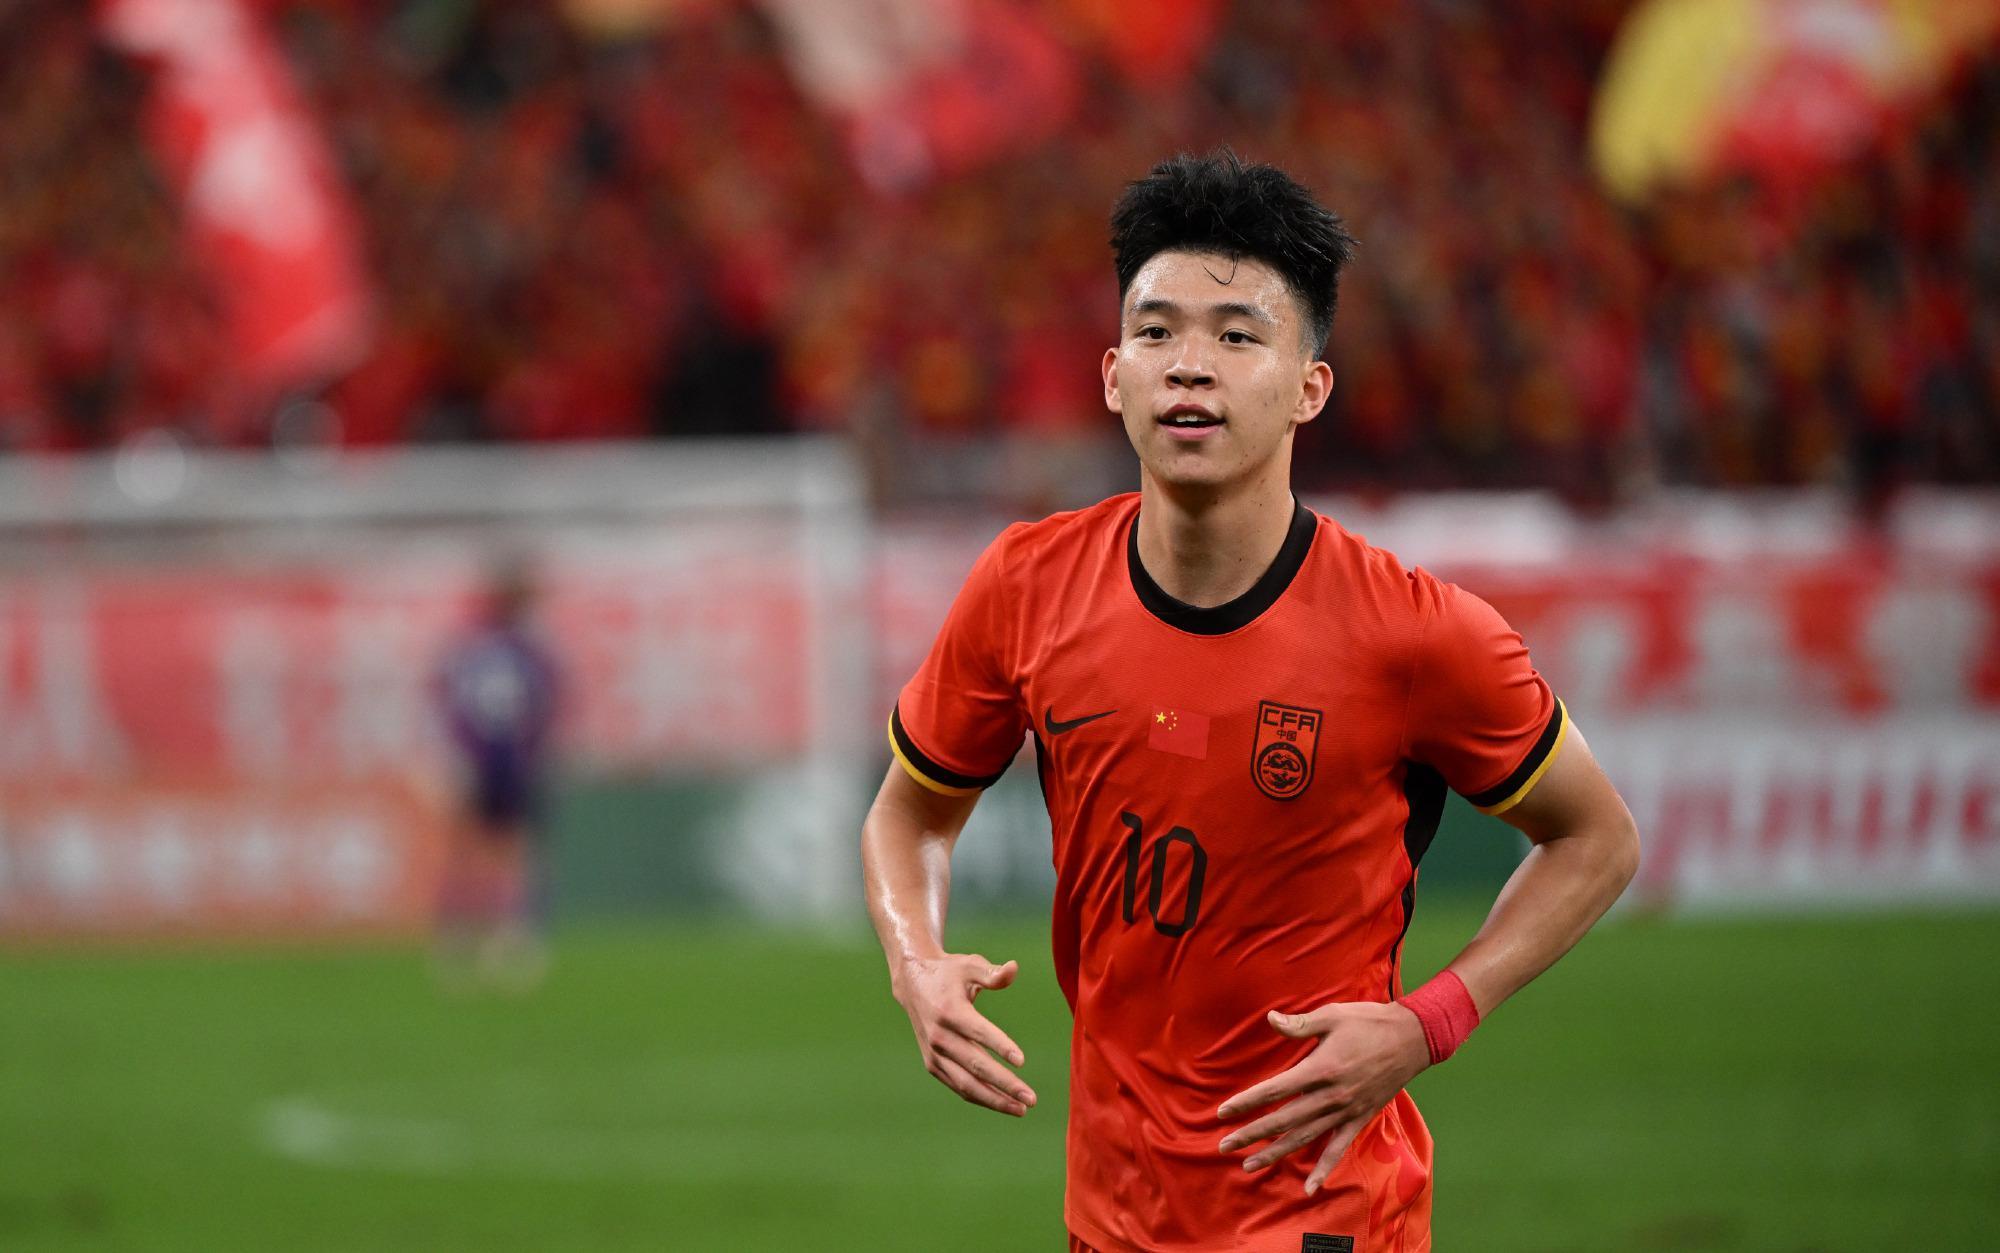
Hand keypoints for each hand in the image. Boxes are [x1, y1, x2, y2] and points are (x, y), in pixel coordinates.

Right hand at [892, 952, 1036, 1116]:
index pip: (978, 1032)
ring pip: (966, 1084)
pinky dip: (980, 1097)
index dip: (1000, 1046)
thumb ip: (992, 973)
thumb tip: (1014, 968)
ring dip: (994, 1099)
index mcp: (950, 1010)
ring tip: (1021, 1109)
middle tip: (1031, 1099)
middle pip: (976, 1066)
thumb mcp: (970, 965)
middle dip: (1005, 1084)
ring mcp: (934, 1053)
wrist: (913, 984)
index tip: (1021, 1061)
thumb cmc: (950, 973)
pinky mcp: (932, 1064)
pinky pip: (958, 1086)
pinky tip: (1003, 1103)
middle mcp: (939, 1036)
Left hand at [1216, 1000, 1429, 1192]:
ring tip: (1248, 1165)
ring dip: (1275, 1153)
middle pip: (1283, 1120)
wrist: (1412, 1039)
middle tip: (1224, 1145)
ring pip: (1304, 1138)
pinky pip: (1339, 1149)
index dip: (1246, 1103)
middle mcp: (1331, 1096)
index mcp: (1320, 1070)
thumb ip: (1299, 1024)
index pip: (1273, 1091)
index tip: (1222, 1112)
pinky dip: (1324, 1170)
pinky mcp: (1360, 1119)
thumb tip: (1270, 1019)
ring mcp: (1346, 1111)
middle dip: (1251, 1134)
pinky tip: (1310, 1188)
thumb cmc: (1369, 1022)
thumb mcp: (1332, 1015)